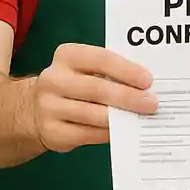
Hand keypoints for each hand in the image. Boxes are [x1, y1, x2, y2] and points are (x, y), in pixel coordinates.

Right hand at [28, 42, 156, 152]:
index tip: (148, 80)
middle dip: (128, 97)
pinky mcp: (51, 132)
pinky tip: (123, 132)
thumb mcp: (88, 69)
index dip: (126, 70)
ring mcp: (49, 107)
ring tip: (141, 118)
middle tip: (152, 103)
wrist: (37, 109)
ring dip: (120, 118)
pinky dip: (108, 133)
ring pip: (91, 114)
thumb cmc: (77, 83)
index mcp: (67, 55)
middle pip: (96, 89)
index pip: (100, 59)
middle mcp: (53, 79)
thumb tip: (147, 87)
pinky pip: (86, 134)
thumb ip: (111, 73)